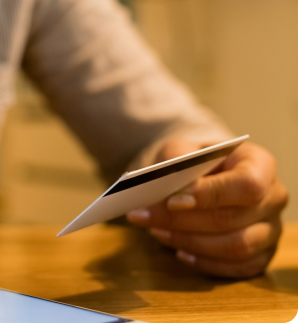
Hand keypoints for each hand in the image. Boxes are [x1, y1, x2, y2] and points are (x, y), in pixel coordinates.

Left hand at [126, 139, 288, 276]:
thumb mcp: (181, 151)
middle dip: (183, 221)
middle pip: (233, 218)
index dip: (210, 195)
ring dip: (190, 242)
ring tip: (156, 231)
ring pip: (236, 247)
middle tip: (144, 217)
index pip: (246, 185)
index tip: (172, 200)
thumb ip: (175, 164)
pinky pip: (237, 268)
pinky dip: (205, 262)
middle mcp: (274, 198)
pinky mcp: (262, 254)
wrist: (203, 175)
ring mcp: (271, 229)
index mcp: (260, 165)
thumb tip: (164, 191)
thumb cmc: (193, 162)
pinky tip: (179, 252)